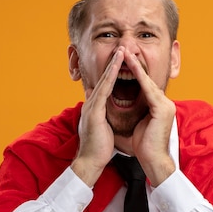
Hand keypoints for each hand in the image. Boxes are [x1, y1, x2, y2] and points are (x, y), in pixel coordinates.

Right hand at [71, 47, 124, 186]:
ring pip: (103, 82)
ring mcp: (91, 107)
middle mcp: (91, 104)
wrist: (91, 161)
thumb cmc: (99, 148)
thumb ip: (105, 117)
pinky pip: (104, 91)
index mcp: (95, 108)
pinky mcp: (94, 112)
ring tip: (121, 53)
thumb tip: (108, 112)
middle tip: (121, 49)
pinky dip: (110, 79)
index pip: (105, 86)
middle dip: (113, 64)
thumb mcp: (104, 128)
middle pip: (103, 79)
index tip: (121, 62)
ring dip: (112, 66)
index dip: (112, 73)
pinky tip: (116, 69)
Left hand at [123, 50, 175, 185]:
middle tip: (123, 51)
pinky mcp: (163, 109)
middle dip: (134, 65)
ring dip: (136, 67)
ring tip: (125, 54)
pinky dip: (139, 78)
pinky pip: (148, 90)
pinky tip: (131, 68)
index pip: (145, 87)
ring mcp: (166, 106)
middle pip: (147, 81)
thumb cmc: (142, 147)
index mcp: (159, 107)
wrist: (152, 161)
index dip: (134, 74)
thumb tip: (116, 104)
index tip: (122, 62)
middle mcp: (165, 104)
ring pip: (148, 82)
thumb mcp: (135, 123)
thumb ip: (131, 112)